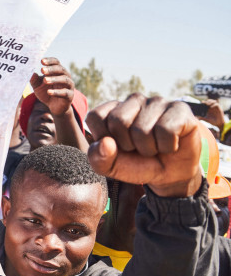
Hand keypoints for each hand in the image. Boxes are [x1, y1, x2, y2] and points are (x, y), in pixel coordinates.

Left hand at [30, 57, 74, 116]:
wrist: (54, 107)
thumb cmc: (46, 92)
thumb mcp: (37, 86)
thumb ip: (34, 80)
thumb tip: (30, 73)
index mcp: (58, 71)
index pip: (56, 62)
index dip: (50, 61)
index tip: (41, 61)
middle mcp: (65, 76)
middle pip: (61, 69)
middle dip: (51, 69)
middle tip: (42, 70)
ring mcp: (69, 86)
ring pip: (64, 80)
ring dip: (54, 79)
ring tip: (45, 80)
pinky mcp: (70, 96)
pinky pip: (65, 93)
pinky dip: (57, 92)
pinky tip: (49, 92)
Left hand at [86, 94, 201, 197]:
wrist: (171, 175)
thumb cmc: (138, 165)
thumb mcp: (111, 167)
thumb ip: (98, 158)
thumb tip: (106, 143)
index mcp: (112, 109)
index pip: (95, 116)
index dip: (104, 139)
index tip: (117, 147)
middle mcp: (133, 100)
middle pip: (118, 120)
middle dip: (128, 145)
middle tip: (138, 148)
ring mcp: (157, 102)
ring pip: (142, 129)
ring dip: (148, 149)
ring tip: (155, 147)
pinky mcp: (180, 108)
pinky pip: (166, 130)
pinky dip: (167, 146)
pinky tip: (170, 145)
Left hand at [198, 98, 224, 130]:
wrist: (218, 124)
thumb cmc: (212, 121)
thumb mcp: (206, 119)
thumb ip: (201, 118)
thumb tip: (196, 117)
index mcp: (208, 109)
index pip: (206, 103)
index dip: (204, 102)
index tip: (201, 102)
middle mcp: (212, 107)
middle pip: (210, 101)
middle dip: (207, 101)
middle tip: (204, 103)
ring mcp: (216, 108)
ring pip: (214, 101)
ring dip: (210, 101)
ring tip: (207, 104)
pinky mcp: (219, 109)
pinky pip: (217, 104)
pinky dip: (214, 105)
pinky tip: (211, 107)